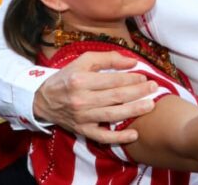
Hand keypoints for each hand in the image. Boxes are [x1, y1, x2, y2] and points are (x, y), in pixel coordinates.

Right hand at [33, 51, 156, 143]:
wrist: (43, 100)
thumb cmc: (66, 77)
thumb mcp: (82, 61)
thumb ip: (108, 59)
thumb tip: (132, 61)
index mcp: (80, 80)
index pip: (112, 80)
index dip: (131, 79)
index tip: (144, 77)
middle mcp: (81, 100)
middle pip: (116, 97)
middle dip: (138, 92)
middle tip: (154, 88)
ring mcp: (82, 117)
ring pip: (113, 115)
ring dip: (134, 111)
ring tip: (150, 106)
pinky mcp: (83, 130)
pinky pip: (103, 137)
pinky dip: (119, 137)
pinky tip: (134, 134)